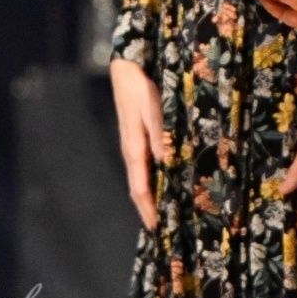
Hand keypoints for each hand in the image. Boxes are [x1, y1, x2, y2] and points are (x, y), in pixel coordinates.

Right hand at [109, 58, 165, 230]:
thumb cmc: (140, 87)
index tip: (158, 230)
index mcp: (134, 149)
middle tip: (164, 229)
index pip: (140, 189)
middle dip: (150, 209)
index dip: (149, 210)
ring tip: (168, 210)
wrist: (127, 68)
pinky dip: (155, 178)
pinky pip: (147, 164)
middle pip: (140, 188)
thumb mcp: (153, 109)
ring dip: (153, 195)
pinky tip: (167, 178)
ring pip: (144, 177)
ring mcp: (135, 144)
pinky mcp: (139, 135)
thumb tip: (167, 162)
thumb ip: (160, 134)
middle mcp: (133, 151)